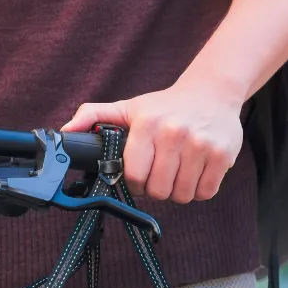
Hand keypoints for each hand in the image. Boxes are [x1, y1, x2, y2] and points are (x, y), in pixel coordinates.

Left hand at [63, 81, 243, 203]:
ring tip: (178, 172)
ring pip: (182, 195)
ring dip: (178, 191)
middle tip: (161, 174)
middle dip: (157, 189)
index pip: (134, 175)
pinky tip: (195, 172)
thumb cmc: (165, 106)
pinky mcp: (223, 155)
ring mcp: (201, 144)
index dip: (135, 183)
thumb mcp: (128, 107)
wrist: (212, 93)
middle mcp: (174, 133)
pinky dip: (198, 190)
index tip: (140, 176)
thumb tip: (64, 132)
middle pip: (158, 190)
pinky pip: (205, 193)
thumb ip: (94, 116)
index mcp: (147, 124)